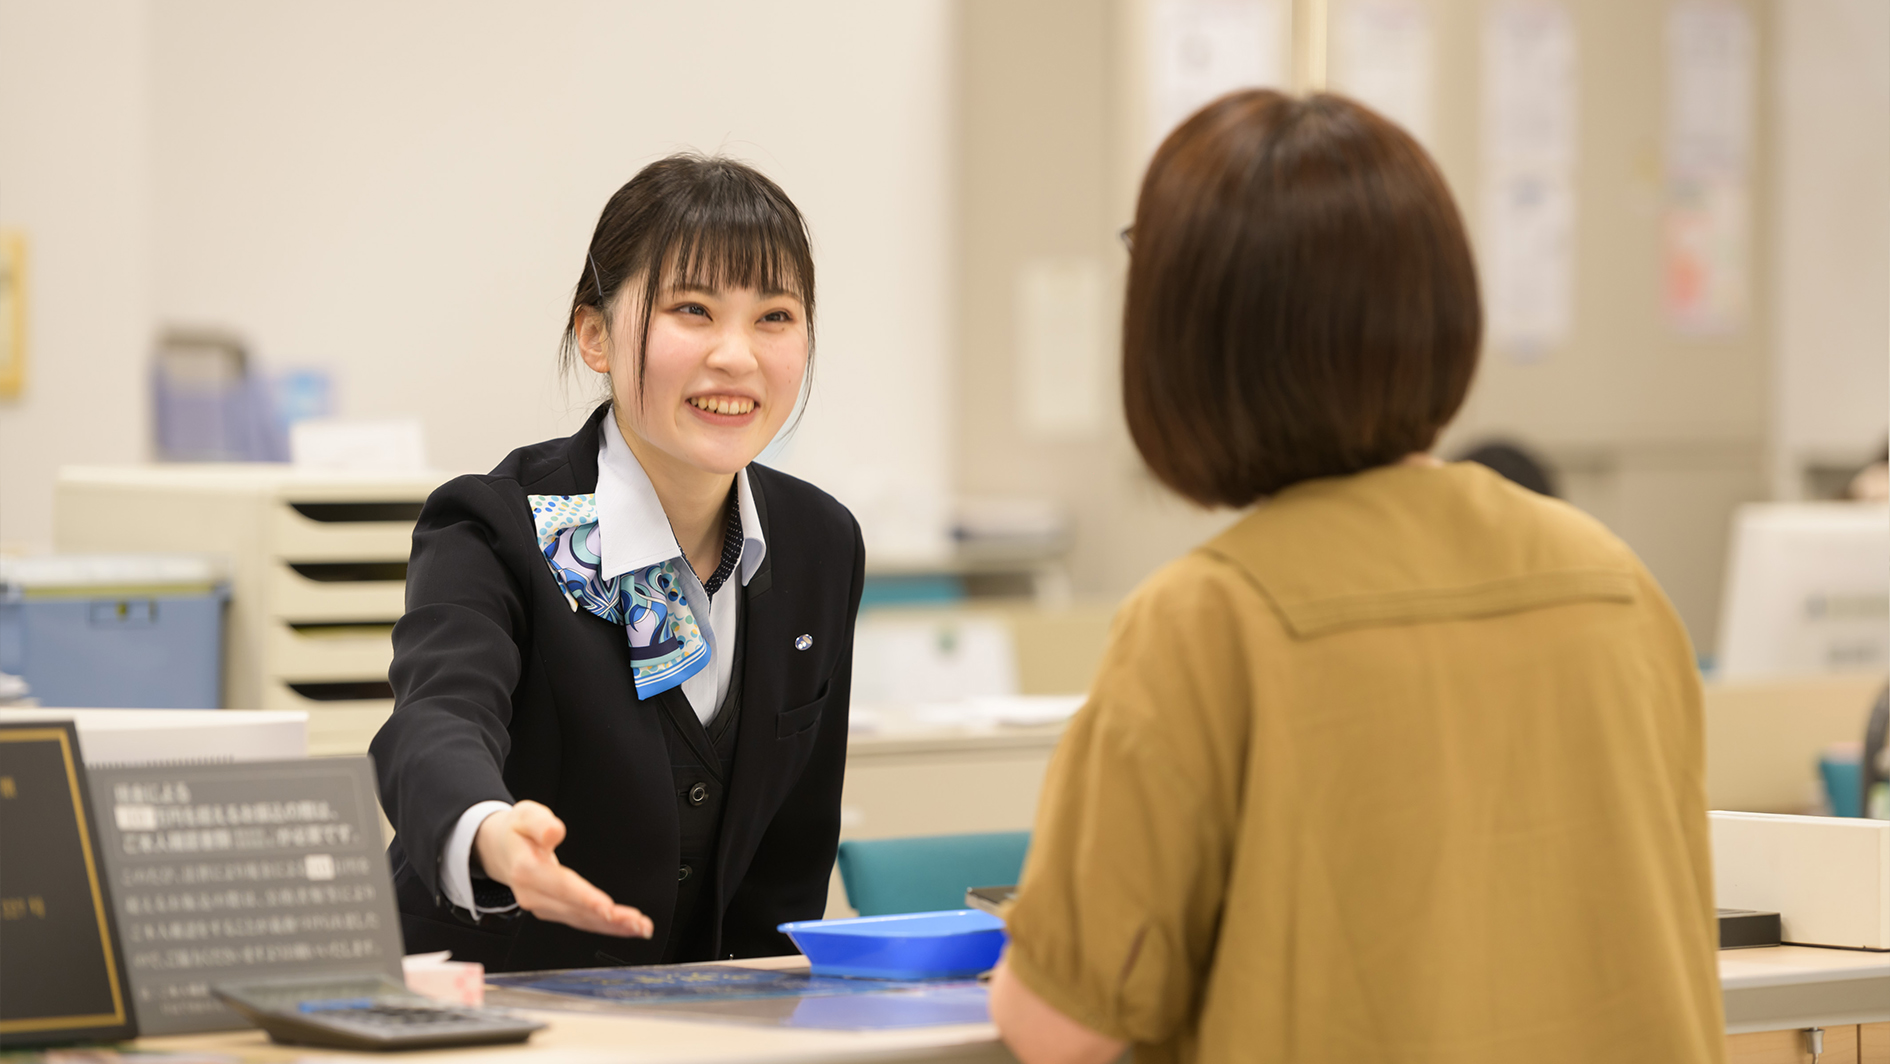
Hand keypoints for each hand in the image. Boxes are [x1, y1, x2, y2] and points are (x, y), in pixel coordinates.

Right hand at [473, 800, 653, 938]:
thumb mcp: (525, 814)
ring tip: (640, 928)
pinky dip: (604, 927)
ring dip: (612, 927)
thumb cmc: (517, 831)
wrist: (499, 848)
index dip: (585, 898)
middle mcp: (531, 894)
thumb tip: (555, 832)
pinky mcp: (551, 911)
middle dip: (608, 919)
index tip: (607, 907)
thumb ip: (540, 822)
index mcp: (526, 869)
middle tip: (638, 923)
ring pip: (581, 920)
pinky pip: (580, 921)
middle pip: (575, 909)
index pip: (560, 886)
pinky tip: (625, 927)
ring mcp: (541, 906)